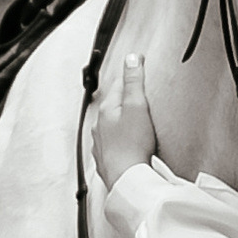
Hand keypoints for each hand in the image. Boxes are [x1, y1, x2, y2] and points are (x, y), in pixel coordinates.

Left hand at [94, 52, 158, 186]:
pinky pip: (112, 142)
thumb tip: (131, 58)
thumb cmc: (132, 145)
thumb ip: (133, 82)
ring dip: (120, 118)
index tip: (138, 65)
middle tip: (135, 89)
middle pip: (112, 104)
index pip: (118, 84)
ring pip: (110, 125)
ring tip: (132, 116)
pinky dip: (119, 138)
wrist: (127, 179)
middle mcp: (100, 126)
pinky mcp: (107, 159)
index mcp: (106, 110)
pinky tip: (127, 142)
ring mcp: (101, 143)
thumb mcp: (136, 106)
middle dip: (123, 97)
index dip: (129, 74)